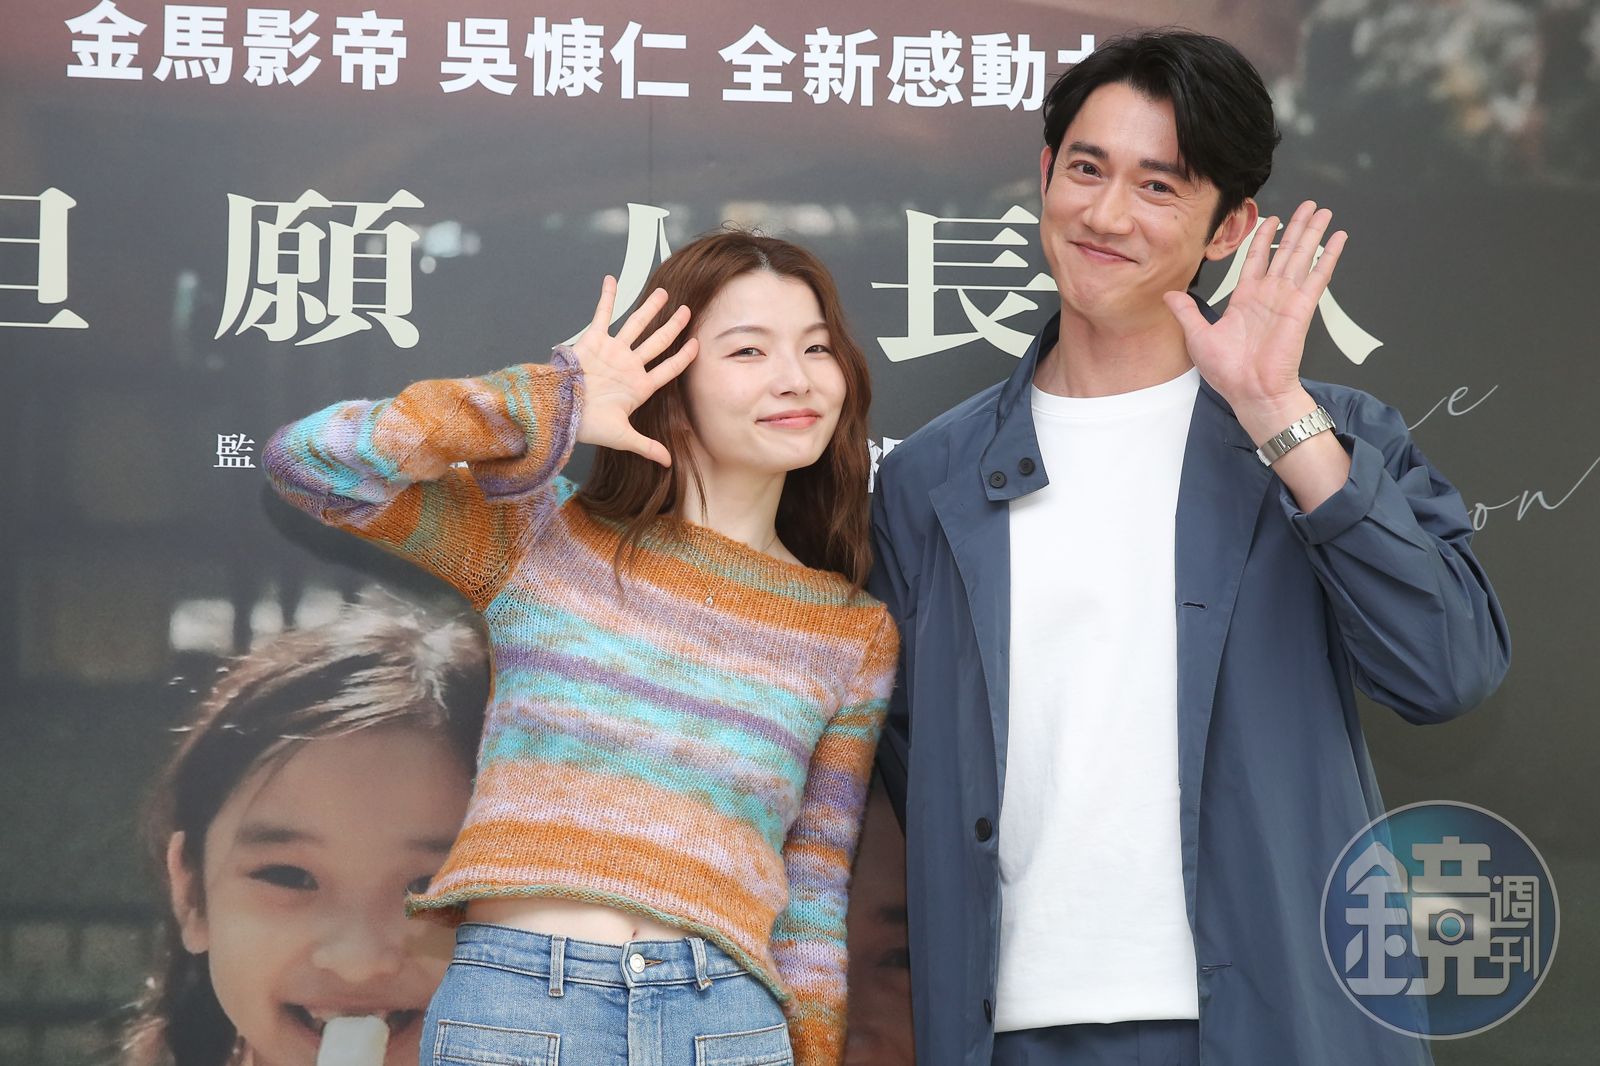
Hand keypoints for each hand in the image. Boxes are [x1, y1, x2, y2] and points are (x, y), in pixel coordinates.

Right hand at [571, 276, 697, 466]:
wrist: (560, 411)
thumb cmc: (588, 425)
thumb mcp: (623, 437)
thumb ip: (647, 446)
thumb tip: (669, 463)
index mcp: (639, 386)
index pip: (668, 368)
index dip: (684, 357)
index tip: (697, 345)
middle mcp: (629, 365)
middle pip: (658, 341)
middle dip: (673, 327)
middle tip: (688, 311)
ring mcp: (612, 351)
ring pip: (636, 325)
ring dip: (650, 309)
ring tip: (664, 293)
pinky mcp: (593, 341)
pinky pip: (602, 315)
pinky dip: (607, 297)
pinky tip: (611, 280)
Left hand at [1162, 201, 1347, 440]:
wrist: (1251, 392)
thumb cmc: (1227, 372)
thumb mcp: (1197, 337)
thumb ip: (1186, 312)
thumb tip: (1169, 295)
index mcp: (1246, 300)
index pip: (1256, 260)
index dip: (1263, 238)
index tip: (1270, 219)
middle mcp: (1269, 295)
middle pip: (1284, 251)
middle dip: (1295, 227)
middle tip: (1307, 205)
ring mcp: (1287, 299)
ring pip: (1301, 256)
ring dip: (1312, 233)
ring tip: (1323, 211)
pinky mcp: (1302, 307)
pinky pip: (1318, 276)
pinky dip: (1328, 255)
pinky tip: (1338, 237)